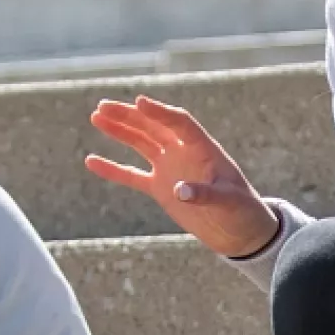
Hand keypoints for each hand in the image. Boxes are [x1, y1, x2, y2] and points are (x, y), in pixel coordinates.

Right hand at [85, 96, 282, 258]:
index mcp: (204, 149)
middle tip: (103, 106)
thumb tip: (180, 191)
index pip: (180, 123)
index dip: (161, 112)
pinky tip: (91, 161)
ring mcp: (171, 169)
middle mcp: (184, 153)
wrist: (240, 232)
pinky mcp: (161, 189)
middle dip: (130, 116)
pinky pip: (133, 176)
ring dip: (120, 131)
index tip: (140, 102)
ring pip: (141, 144)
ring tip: (97, 117)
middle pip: (154, 127)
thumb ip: (206, 194)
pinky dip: (113, 169)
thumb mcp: (230, 202)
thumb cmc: (243, 212)